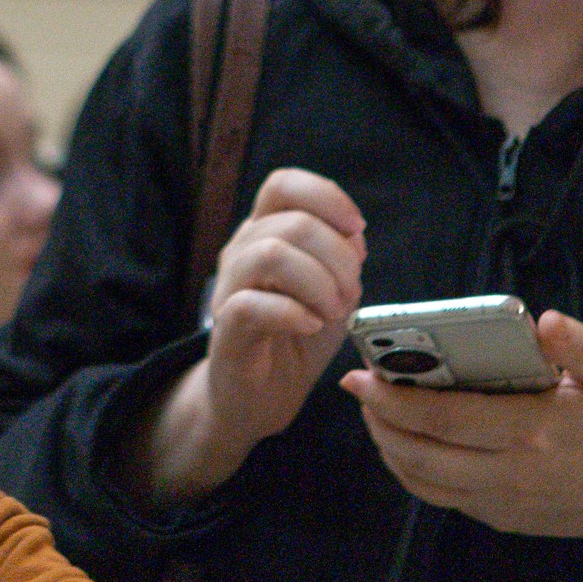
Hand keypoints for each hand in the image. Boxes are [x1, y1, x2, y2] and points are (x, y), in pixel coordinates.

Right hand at [205, 170, 366, 454]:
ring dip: (317, 282)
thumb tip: (354, 235)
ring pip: (270, 253)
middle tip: (350, 295)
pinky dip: (293, 312)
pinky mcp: (225, 327)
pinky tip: (311, 326)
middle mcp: (242, 250)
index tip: (358, 228)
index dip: (326, 196)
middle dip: (337, 256)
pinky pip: (252, 303)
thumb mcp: (334, 292)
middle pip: (291, 221)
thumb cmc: (298, 337)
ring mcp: (229, 288)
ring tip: (333, 312)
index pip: (284, 184)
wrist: (260, 397)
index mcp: (266, 232)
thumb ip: (344, 258)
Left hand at [342, 309, 582, 540]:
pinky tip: (402, 443)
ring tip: (373, 411)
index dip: (396, 398)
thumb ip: (580, 346)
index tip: (362, 374)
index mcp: (533, 429)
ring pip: (422, 480)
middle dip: (379, 419)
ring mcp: (502, 501)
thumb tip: (544, 322)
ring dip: (388, 445)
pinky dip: (409, 471)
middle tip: (357, 388)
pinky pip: (439, 497)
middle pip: (421, 452)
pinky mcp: (500, 517)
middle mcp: (510, 472)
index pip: (446, 417)